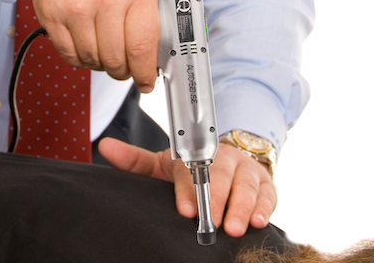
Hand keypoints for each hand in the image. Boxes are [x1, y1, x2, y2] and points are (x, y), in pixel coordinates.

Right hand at [22, 0, 159, 91]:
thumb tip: (163, 52)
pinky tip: (84, 42)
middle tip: (123, 66)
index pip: (143, 47)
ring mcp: (78, 7)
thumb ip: (154, 11)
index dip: (145, 72)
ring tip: (102, 47)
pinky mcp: (54, 15)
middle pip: (116, 60)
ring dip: (99, 62)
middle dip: (122, 70)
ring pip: (93, 60)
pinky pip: (70, 56)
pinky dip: (79, 57)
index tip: (146, 82)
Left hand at [97, 137, 276, 236]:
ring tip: (235, 227)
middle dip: (217, 198)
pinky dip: (264, 207)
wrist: (231, 159)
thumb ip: (135, 160)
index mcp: (196, 151)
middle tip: (212, 221)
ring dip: (241, 206)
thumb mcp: (165, 163)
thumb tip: (105, 147)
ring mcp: (246, 169)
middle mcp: (223, 157)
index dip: (188, 188)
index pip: (191, 167)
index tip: (185, 209)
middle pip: (222, 174)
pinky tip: (257, 221)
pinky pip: (268, 194)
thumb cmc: (193, 168)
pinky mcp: (266, 183)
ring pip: (247, 184)